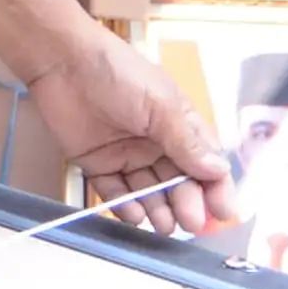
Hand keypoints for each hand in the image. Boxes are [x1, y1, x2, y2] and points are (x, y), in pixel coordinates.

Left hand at [23, 33, 228, 236]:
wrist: (64, 62)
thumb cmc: (119, 73)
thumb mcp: (162, 105)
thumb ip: (187, 141)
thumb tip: (218, 171)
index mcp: (178, 125)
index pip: (205, 163)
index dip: (216, 188)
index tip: (223, 212)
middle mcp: (156, 143)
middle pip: (178, 182)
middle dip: (187, 202)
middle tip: (190, 221)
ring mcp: (126, 154)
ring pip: (149, 191)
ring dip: (159, 210)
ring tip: (165, 226)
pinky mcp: (97, 163)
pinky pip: (115, 191)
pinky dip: (126, 206)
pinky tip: (136, 216)